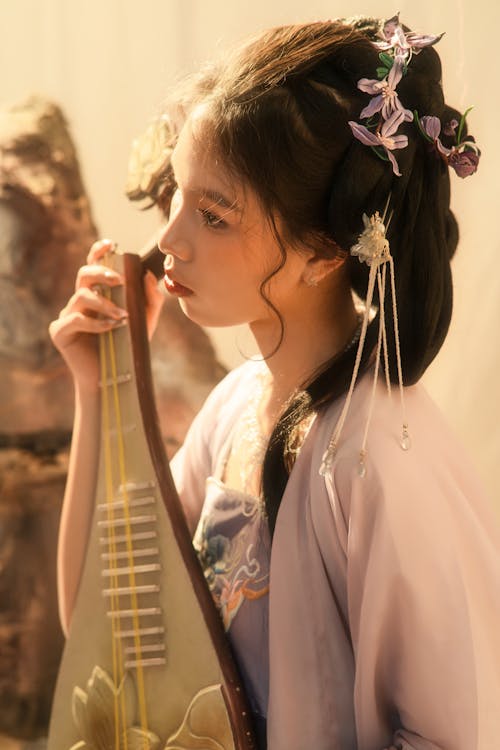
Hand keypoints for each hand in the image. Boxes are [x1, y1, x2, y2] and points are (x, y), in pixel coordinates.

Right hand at [49, 239, 163, 390]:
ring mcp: (67, 315)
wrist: (112, 379)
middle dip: (102, 272)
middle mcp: (80, 301)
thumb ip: (151, 299)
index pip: (94, 265)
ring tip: (121, 317)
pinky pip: (75, 318)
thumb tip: (148, 274)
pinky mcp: (60, 331)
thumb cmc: (126, 348)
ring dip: (105, 304)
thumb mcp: (145, 322)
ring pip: (82, 296)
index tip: (112, 244)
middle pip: (84, 274)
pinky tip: (110, 329)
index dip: (99, 251)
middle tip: (120, 280)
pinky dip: (95, 322)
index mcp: (97, 294)